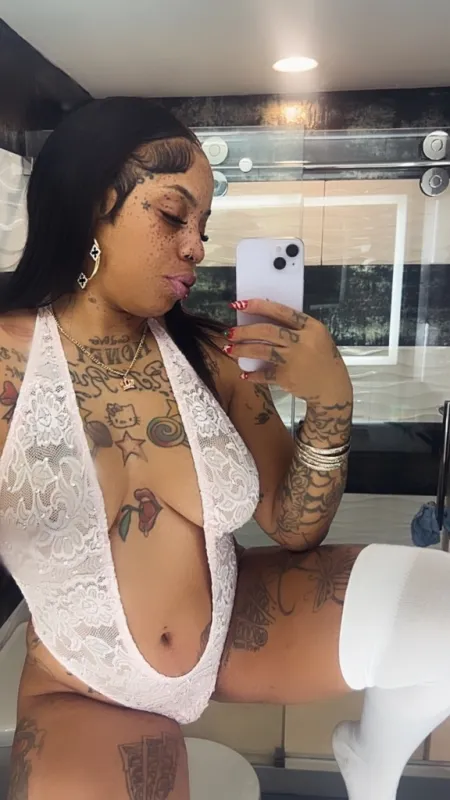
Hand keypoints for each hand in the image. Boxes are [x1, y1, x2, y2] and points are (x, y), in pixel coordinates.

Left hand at [224, 299, 352, 405]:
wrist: (332, 388)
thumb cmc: (321, 359)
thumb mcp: (316, 338)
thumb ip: (295, 329)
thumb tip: (262, 320)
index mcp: (312, 327)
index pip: (282, 311)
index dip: (259, 306)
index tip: (240, 304)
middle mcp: (303, 341)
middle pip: (268, 331)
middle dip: (245, 331)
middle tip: (229, 332)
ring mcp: (295, 359)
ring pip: (262, 350)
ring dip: (242, 349)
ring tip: (229, 349)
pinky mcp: (287, 376)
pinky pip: (264, 373)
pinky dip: (253, 375)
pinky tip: (244, 374)